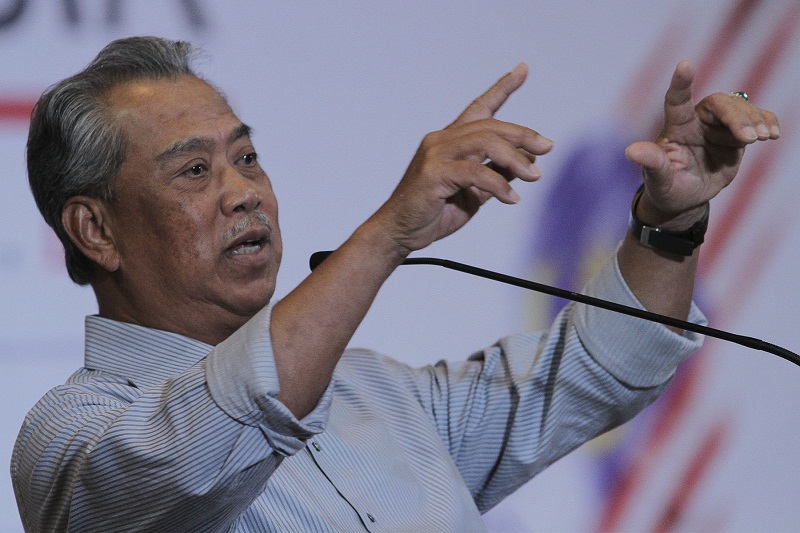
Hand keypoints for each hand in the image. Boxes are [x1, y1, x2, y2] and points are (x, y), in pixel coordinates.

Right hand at [372, 63, 553, 254]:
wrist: (400, 233)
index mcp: (450, 141)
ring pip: (485, 143)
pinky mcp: (434, 173)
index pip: (479, 107)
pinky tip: (512, 198)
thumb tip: (529, 163)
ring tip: (535, 176)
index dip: (502, 87)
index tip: (523, 69)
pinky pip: (475, 172)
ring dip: (515, 159)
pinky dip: (499, 185)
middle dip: (523, 135)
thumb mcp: (474, 192)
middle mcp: (441, 140)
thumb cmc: (434, 212)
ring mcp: (435, 154)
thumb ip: (497, 175)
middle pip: (490, 126)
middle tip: (547, 148)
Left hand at [625, 60, 779, 227]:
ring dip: (755, 120)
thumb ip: (652, 163)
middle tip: (749, 138)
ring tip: (764, 137)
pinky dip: (767, 121)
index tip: (684, 64)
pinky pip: (755, 118)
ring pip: (740, 109)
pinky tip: (774, 133)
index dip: (681, 84)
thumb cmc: (666, 187)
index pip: (676, 101)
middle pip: (719, 104)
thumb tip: (631, 151)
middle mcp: (697, 122)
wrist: (686, 198)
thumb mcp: (658, 180)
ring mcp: (718, 127)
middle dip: (736, 117)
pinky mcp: (736, 135)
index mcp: (675, 129)